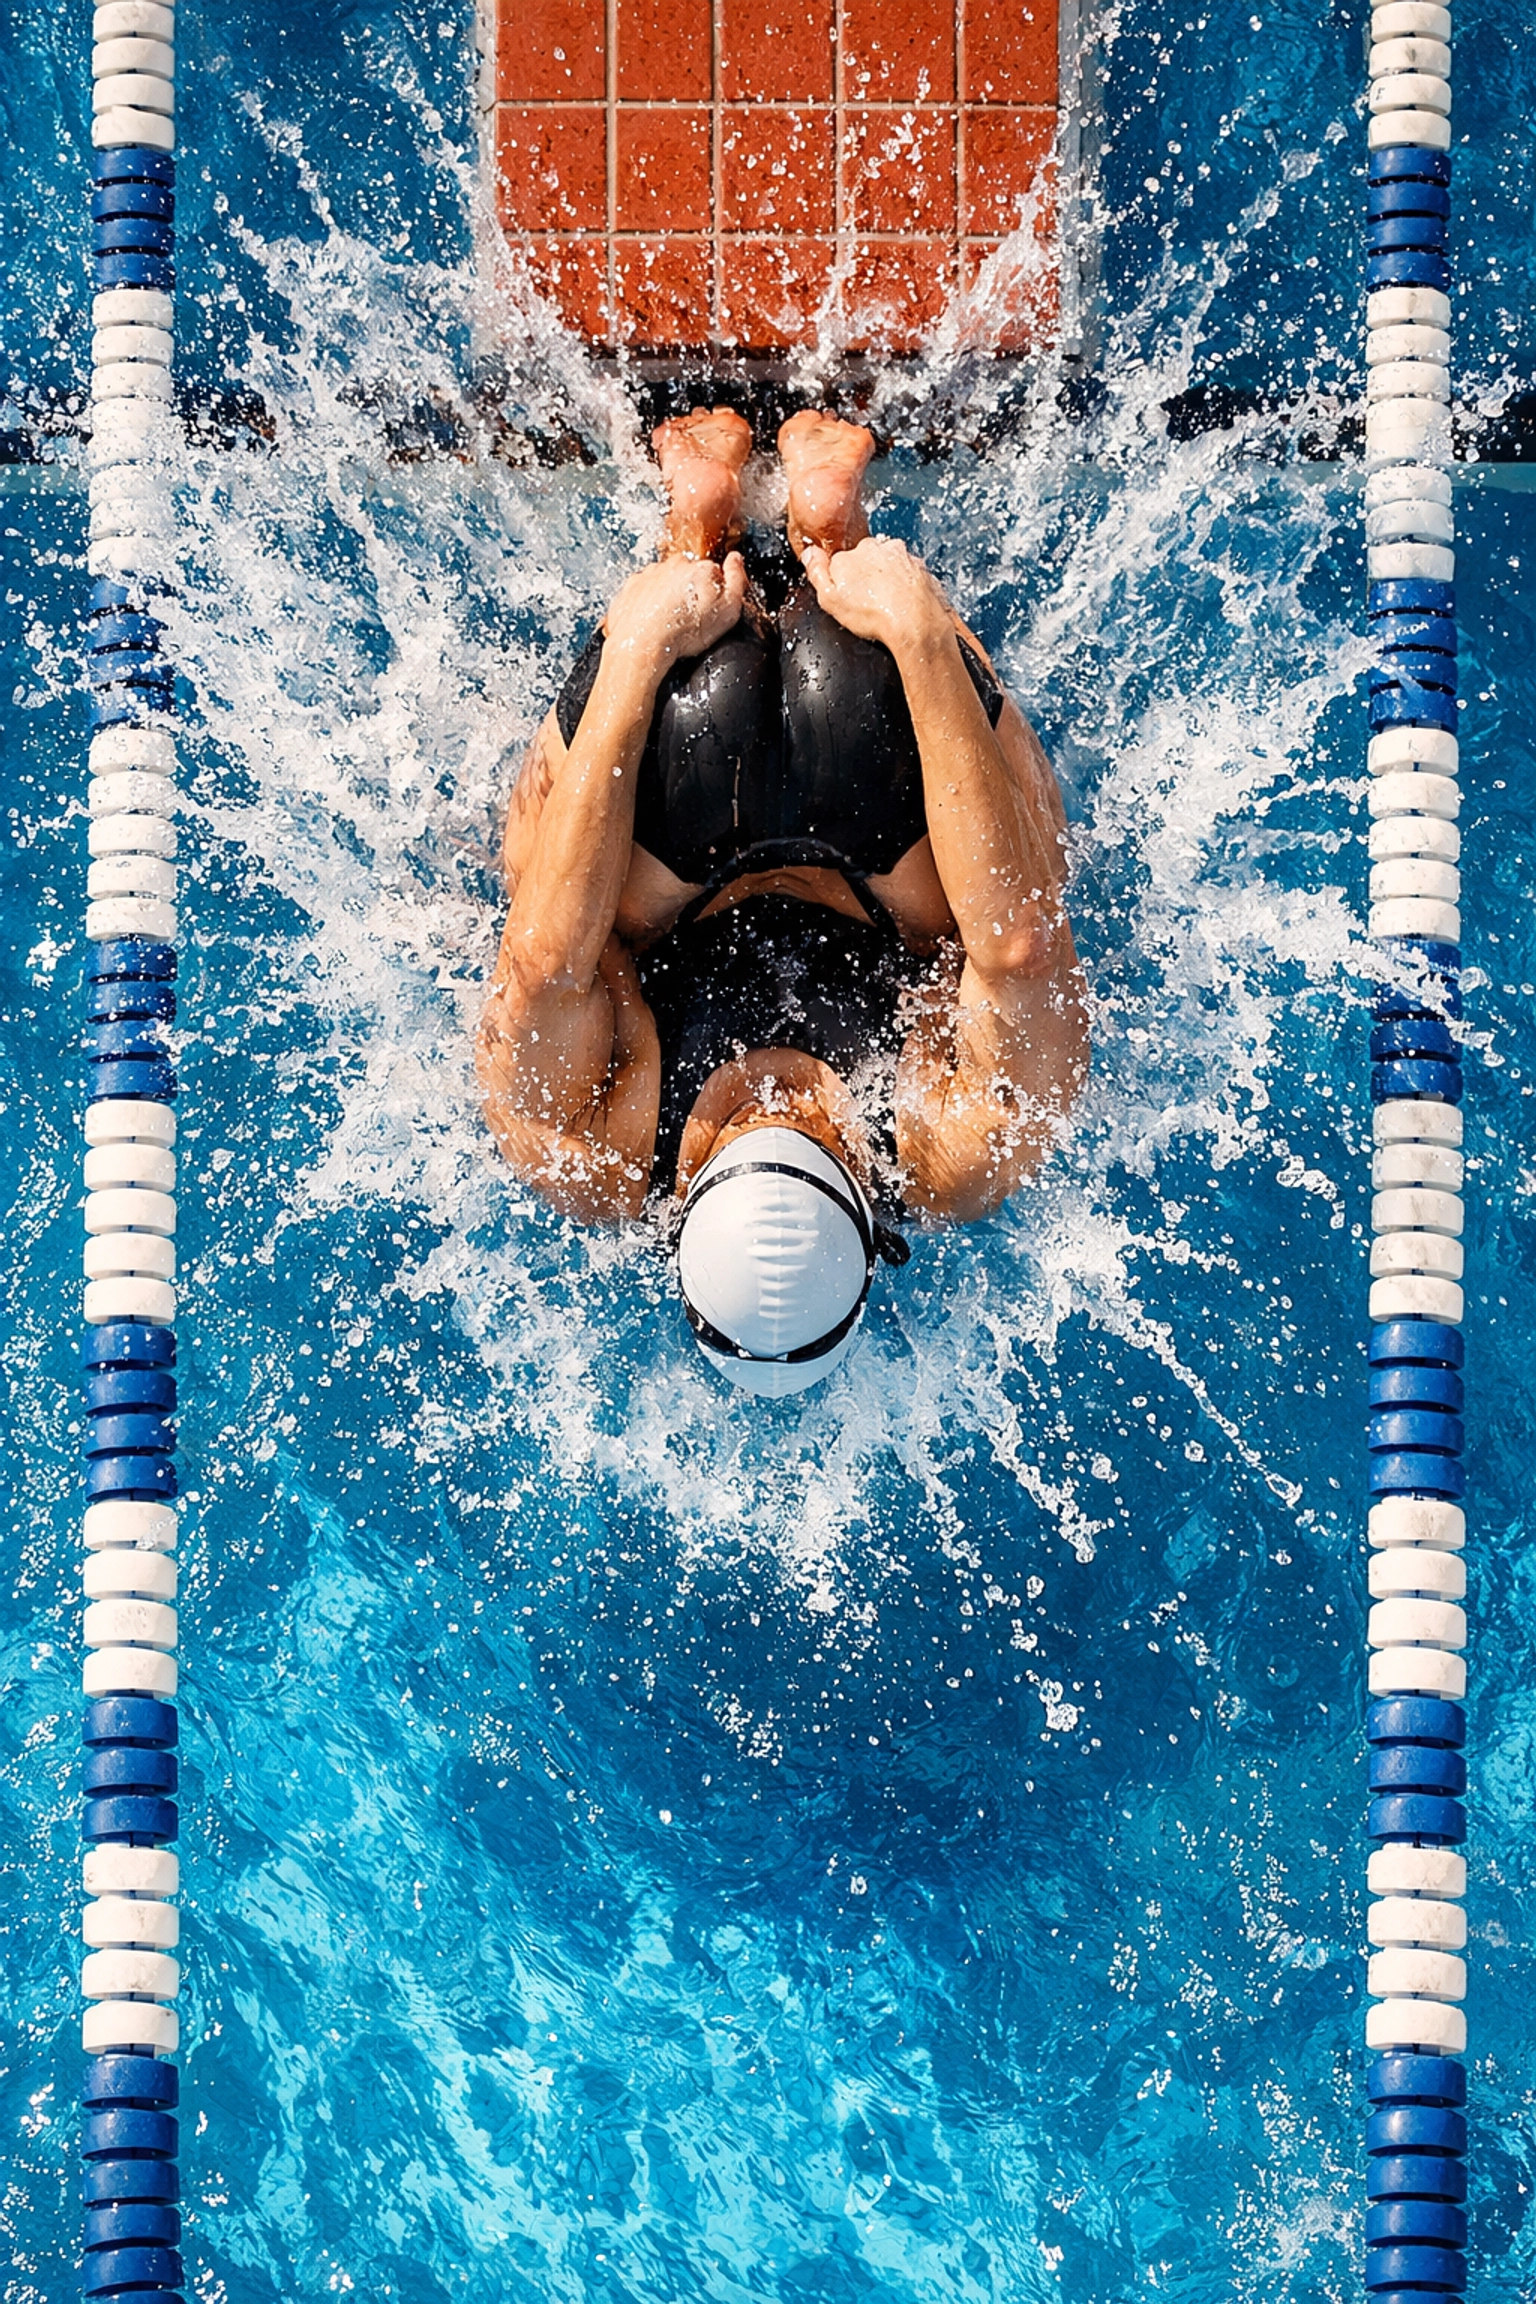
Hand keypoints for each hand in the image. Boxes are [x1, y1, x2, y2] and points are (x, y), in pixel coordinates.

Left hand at [603, 550, 745, 672]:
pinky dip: (648, 604)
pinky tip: (653, 622)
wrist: (643, 644)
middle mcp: (674, 565)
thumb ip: (736, 580)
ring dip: (668, 597)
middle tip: (690, 619)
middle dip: (690, 592)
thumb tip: (736, 559)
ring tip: (670, 623)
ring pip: (664, 582)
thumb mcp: (728, 610)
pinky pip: (643, 592)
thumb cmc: (684, 632)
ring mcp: (650, 574)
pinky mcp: (631, 588)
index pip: (713, 573)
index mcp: (700, 568)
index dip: (714, 594)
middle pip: (688, 575)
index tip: (710, 610)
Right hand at [800, 536, 952, 657]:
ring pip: (890, 565)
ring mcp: (903, 556)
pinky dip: (906, 586)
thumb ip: (817, 573)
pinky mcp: (921, 568)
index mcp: (851, 554)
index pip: (841, 560)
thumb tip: (810, 553)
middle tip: (867, 603)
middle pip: (867, 559)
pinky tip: (903, 605)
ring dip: (887, 580)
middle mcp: (878, 548)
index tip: (848, 596)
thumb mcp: (830, 599)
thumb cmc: (873, 614)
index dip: (843, 580)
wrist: (916, 623)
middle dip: (866, 576)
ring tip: (886, 606)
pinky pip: (909, 575)